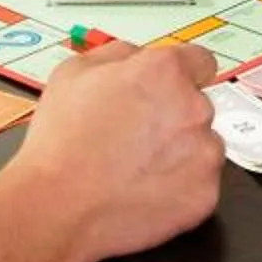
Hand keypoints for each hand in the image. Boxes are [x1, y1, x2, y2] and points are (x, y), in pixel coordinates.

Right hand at [0, 40, 223, 261]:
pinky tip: (143, 188)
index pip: (200, 62)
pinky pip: (200, 184)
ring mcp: (204, 154)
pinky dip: (179, 187)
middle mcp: (193, 108)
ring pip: (202, 146)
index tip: (172, 90)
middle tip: (136, 135)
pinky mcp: (204, 194)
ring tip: (136, 166)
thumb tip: (136, 56)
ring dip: (181, 152)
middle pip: (197, 106)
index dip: (182, 75)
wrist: (57, 206)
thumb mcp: (73, 72)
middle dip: (173, 117)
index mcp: (165, 72)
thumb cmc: (60, 143)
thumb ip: (118, 55)